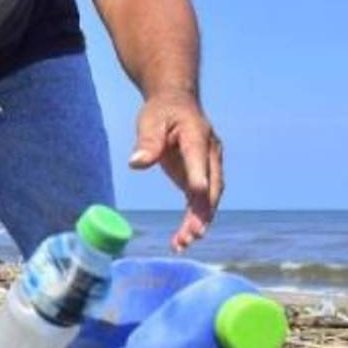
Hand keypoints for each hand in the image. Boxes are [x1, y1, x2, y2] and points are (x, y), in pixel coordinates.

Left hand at [129, 90, 223, 251]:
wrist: (176, 104)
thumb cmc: (162, 111)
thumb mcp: (150, 121)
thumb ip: (147, 142)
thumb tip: (137, 162)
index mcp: (197, 135)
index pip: (199, 157)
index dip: (199, 175)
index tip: (197, 192)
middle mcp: (208, 154)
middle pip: (211, 185)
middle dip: (203, 211)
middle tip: (193, 233)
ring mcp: (207, 167)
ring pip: (208, 198)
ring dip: (198, 221)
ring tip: (183, 243)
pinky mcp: (199, 177)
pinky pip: (199, 202)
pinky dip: (192, 220)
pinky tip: (182, 239)